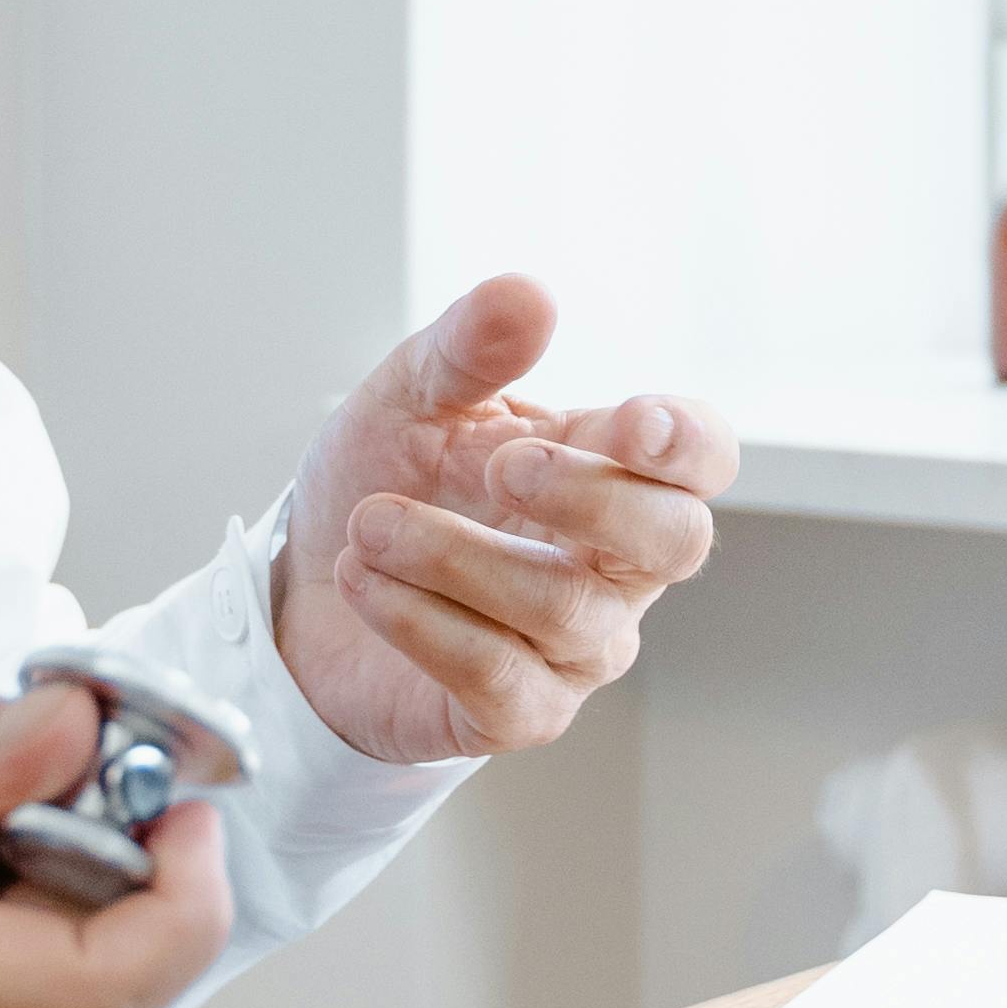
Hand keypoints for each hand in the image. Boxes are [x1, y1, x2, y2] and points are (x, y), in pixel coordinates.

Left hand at [277, 276, 734, 765]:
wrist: (305, 587)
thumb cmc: (386, 483)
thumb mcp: (411, 397)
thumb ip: (469, 348)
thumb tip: (529, 295)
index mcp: (609, 471)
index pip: (702, 458)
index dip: (688, 444)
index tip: (633, 423)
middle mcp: (613, 566)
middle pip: (673, 542)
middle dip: (592, 499)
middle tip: (500, 464)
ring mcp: (576, 646)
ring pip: (564, 608)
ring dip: (453, 555)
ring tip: (369, 524)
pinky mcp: (520, 712)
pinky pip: (497, 675)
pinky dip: (422, 620)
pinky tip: (363, 579)